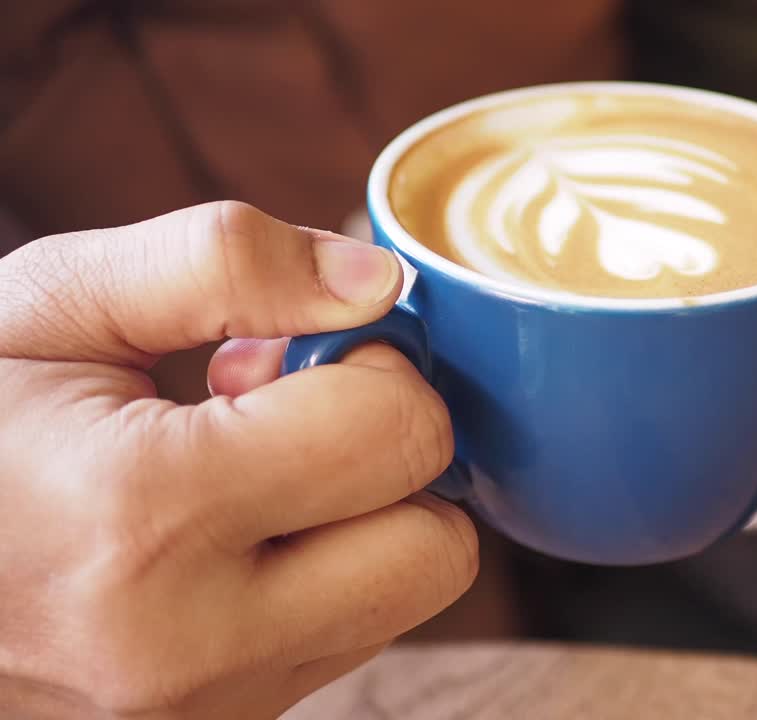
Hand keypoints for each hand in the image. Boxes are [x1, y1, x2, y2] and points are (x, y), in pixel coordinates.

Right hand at [0, 202, 477, 718]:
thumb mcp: (53, 303)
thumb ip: (222, 263)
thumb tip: (379, 283)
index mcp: (145, 518)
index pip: (396, 433)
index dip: (370, 362)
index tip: (287, 352)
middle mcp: (192, 645)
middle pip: (436, 547)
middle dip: (391, 456)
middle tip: (286, 414)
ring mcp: (207, 710)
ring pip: (405, 601)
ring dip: (364, 518)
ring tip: (242, 476)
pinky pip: (347, 641)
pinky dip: (325, 577)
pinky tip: (228, 536)